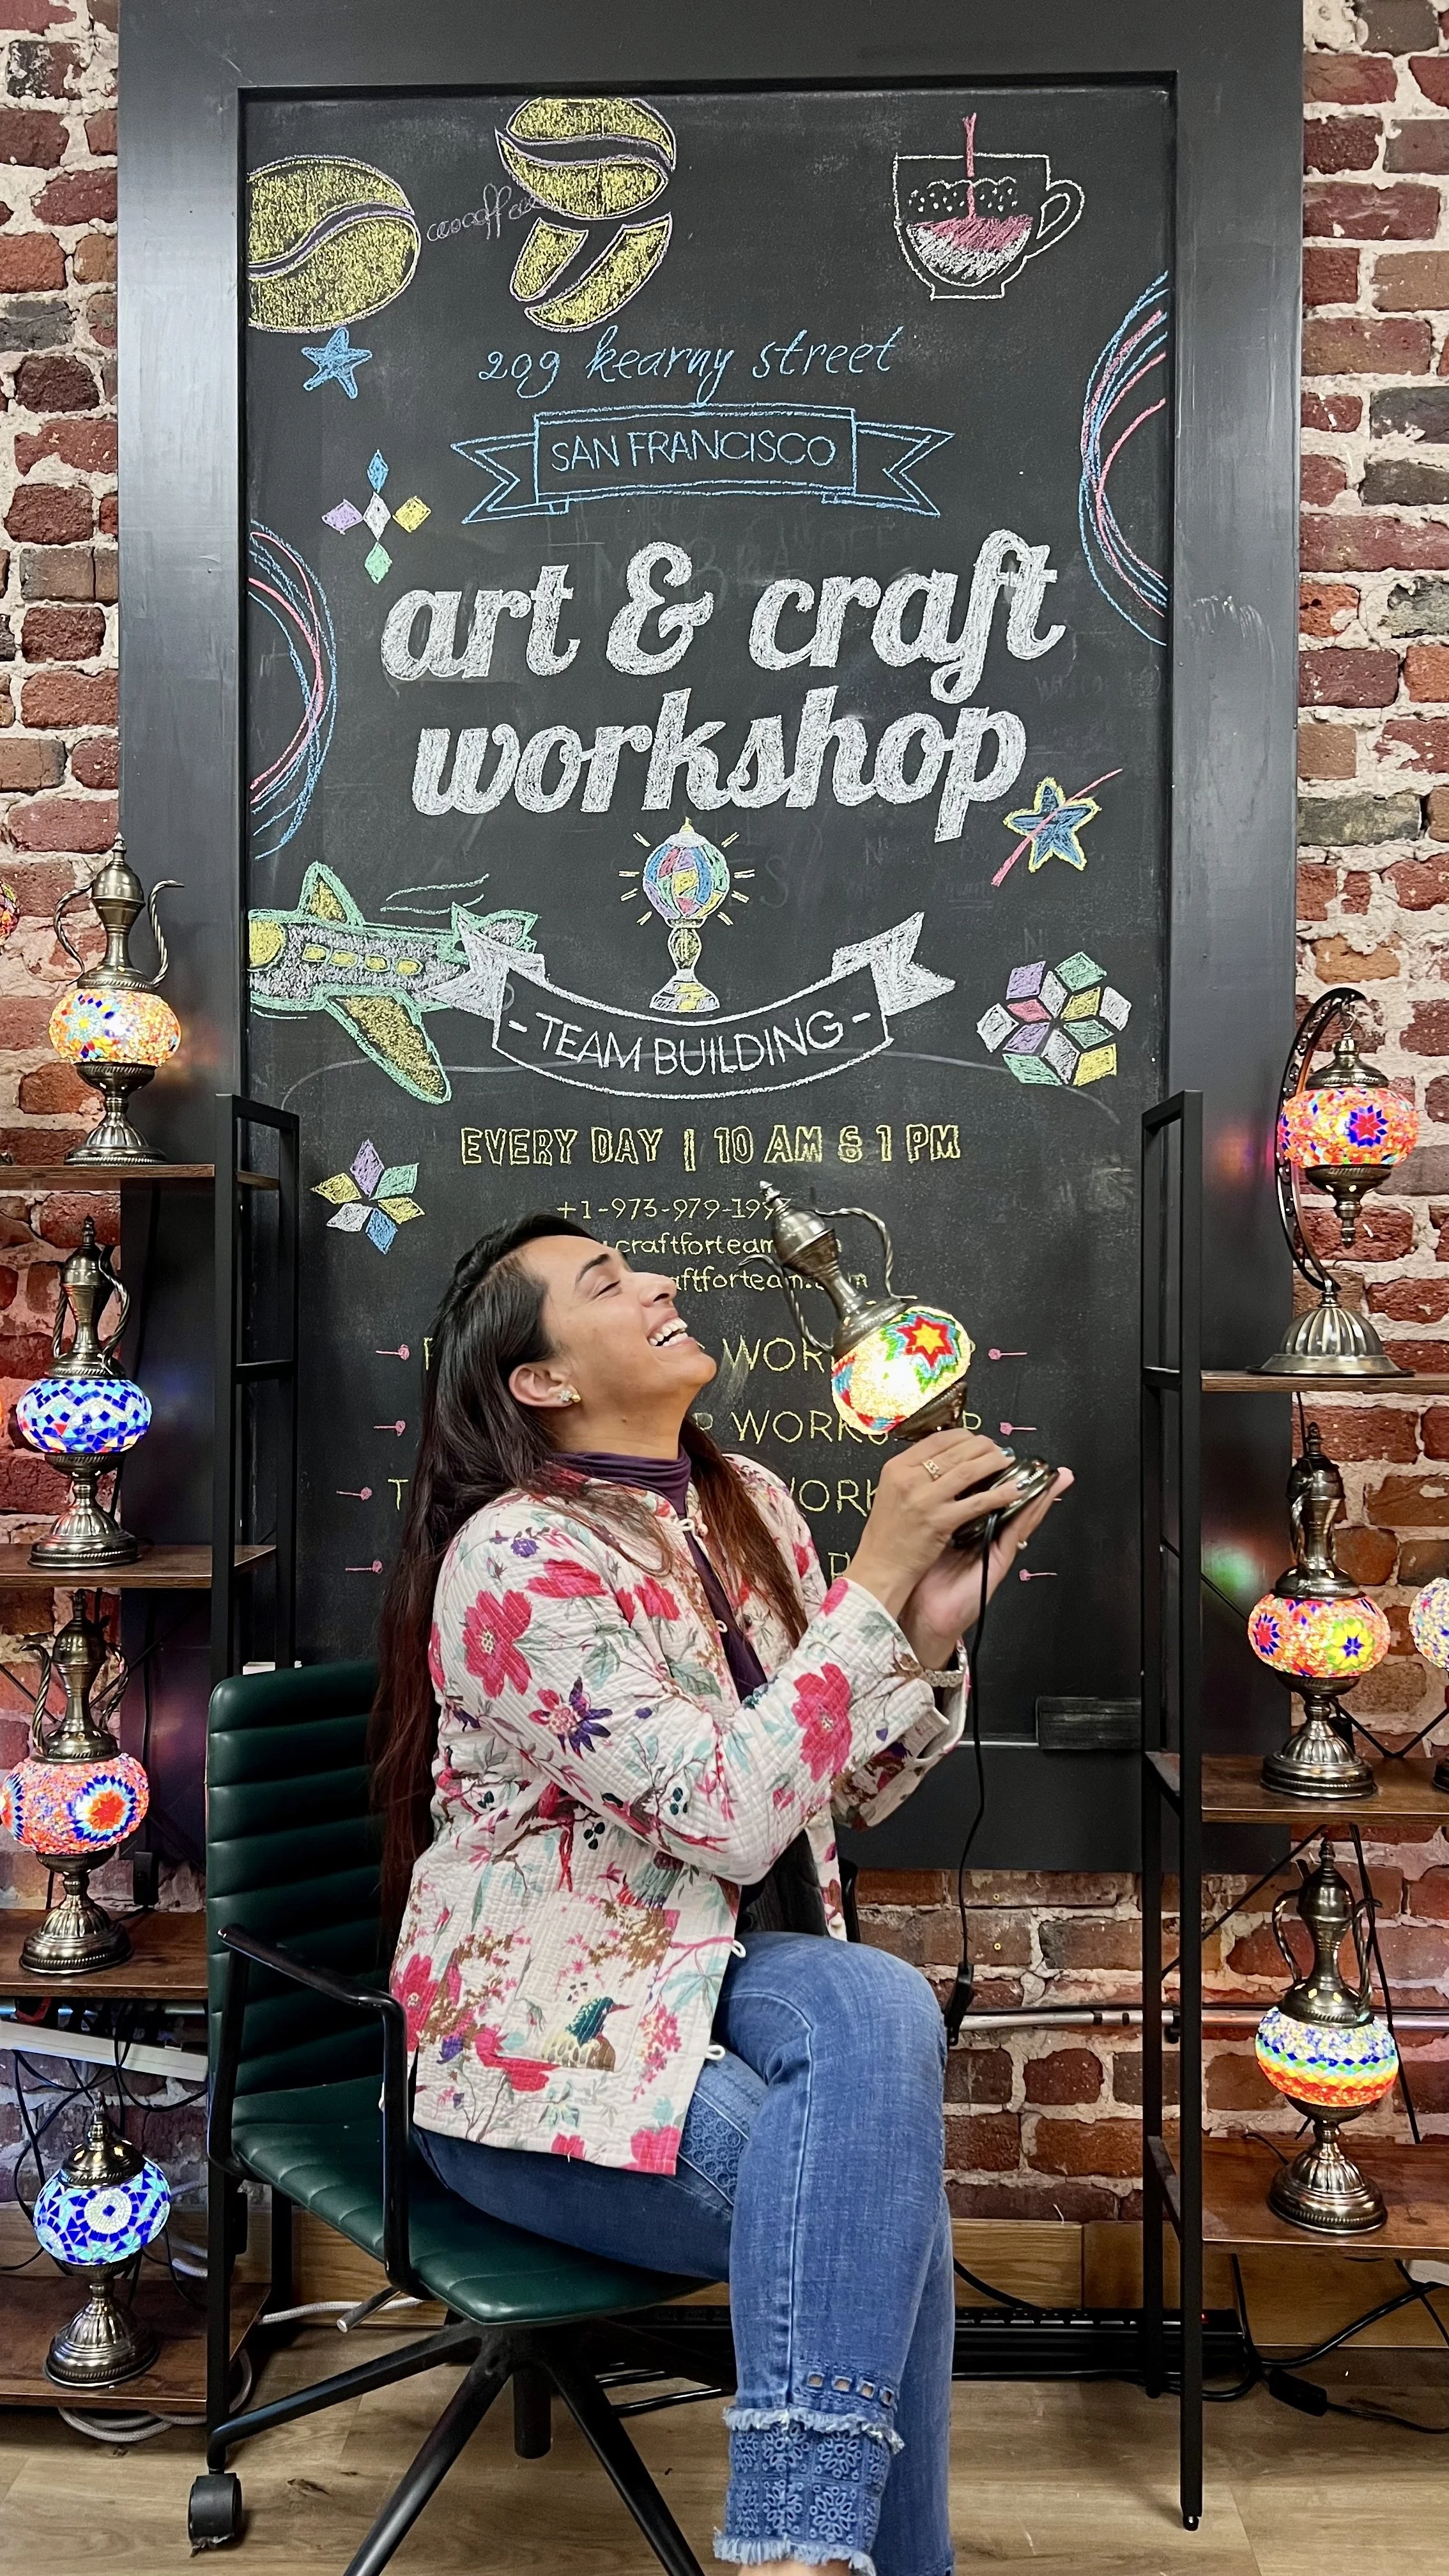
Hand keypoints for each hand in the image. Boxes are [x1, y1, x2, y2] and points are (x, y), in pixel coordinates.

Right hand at [844, 1431, 1026, 1623]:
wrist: (880, 1568)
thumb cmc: (886, 1534)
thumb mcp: (891, 1492)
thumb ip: (914, 1473)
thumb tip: (945, 1457)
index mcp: (897, 1467)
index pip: (936, 1440)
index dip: (963, 1436)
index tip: (976, 1440)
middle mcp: (909, 1479)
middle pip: (955, 1451)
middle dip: (983, 1447)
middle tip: (998, 1449)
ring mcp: (925, 1500)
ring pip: (968, 1470)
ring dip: (994, 1462)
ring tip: (1008, 1462)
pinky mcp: (940, 1521)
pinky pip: (977, 1502)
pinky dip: (1000, 1494)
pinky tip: (1015, 1490)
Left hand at [899, 1468, 1072, 1671]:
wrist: (922, 1614)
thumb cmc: (922, 1575)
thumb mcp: (929, 1538)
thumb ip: (937, 1517)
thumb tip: (932, 1490)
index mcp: (968, 1526)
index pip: (988, 1494)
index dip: (998, 1474)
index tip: (1004, 1453)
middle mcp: (985, 1534)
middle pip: (1010, 1501)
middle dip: (1026, 1479)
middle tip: (1039, 1460)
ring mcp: (994, 1546)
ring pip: (1021, 1514)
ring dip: (1039, 1494)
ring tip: (1054, 1475)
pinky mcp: (998, 1560)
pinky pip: (1016, 1532)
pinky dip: (1030, 1514)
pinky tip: (1039, 1498)